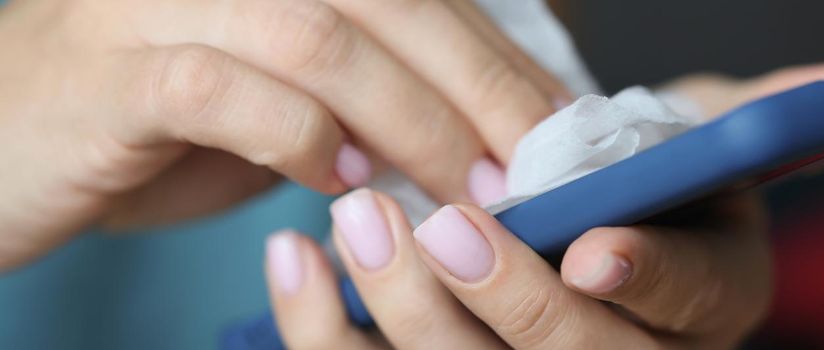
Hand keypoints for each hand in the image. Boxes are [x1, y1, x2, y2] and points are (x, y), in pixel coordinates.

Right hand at [0, 0, 568, 268]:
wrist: (10, 135)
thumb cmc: (165, 116)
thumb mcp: (290, 89)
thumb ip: (378, 85)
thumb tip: (498, 124)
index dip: (504, 59)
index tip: (563, 131)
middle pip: (394, 4)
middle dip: (481, 90)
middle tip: (536, 172)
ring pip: (323, 39)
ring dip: (410, 121)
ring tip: (464, 191)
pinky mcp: (114, 66)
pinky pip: (228, 92)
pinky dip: (301, 139)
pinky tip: (343, 184)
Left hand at [260, 63, 823, 348]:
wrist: (564, 230)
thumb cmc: (634, 183)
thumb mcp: (697, 150)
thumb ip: (751, 123)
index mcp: (708, 302)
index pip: (693, 304)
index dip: (649, 280)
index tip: (593, 244)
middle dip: (507, 302)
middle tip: (436, 225)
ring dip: (404, 317)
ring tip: (349, 227)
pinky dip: (327, 330)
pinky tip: (290, 262)